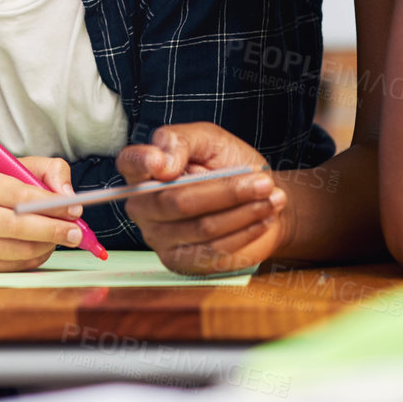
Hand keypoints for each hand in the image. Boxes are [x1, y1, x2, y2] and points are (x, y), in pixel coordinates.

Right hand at [0, 157, 85, 271]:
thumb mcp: (15, 167)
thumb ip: (48, 170)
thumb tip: (68, 196)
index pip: (18, 195)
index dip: (50, 203)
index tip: (74, 209)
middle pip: (17, 227)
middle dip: (53, 230)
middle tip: (76, 232)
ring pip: (20, 250)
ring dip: (48, 244)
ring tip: (61, 235)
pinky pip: (16, 265)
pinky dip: (37, 256)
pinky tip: (43, 245)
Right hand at [115, 123, 283, 273]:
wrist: (258, 197)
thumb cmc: (229, 164)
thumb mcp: (209, 139)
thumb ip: (181, 141)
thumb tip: (161, 163)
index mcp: (144, 169)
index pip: (130, 163)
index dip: (143, 163)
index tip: (166, 164)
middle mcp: (143, 205)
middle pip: (176, 202)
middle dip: (226, 191)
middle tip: (263, 182)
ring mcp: (158, 237)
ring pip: (201, 228)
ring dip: (243, 212)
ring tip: (272, 198)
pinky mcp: (181, 262)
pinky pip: (214, 251)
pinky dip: (244, 232)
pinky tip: (263, 218)